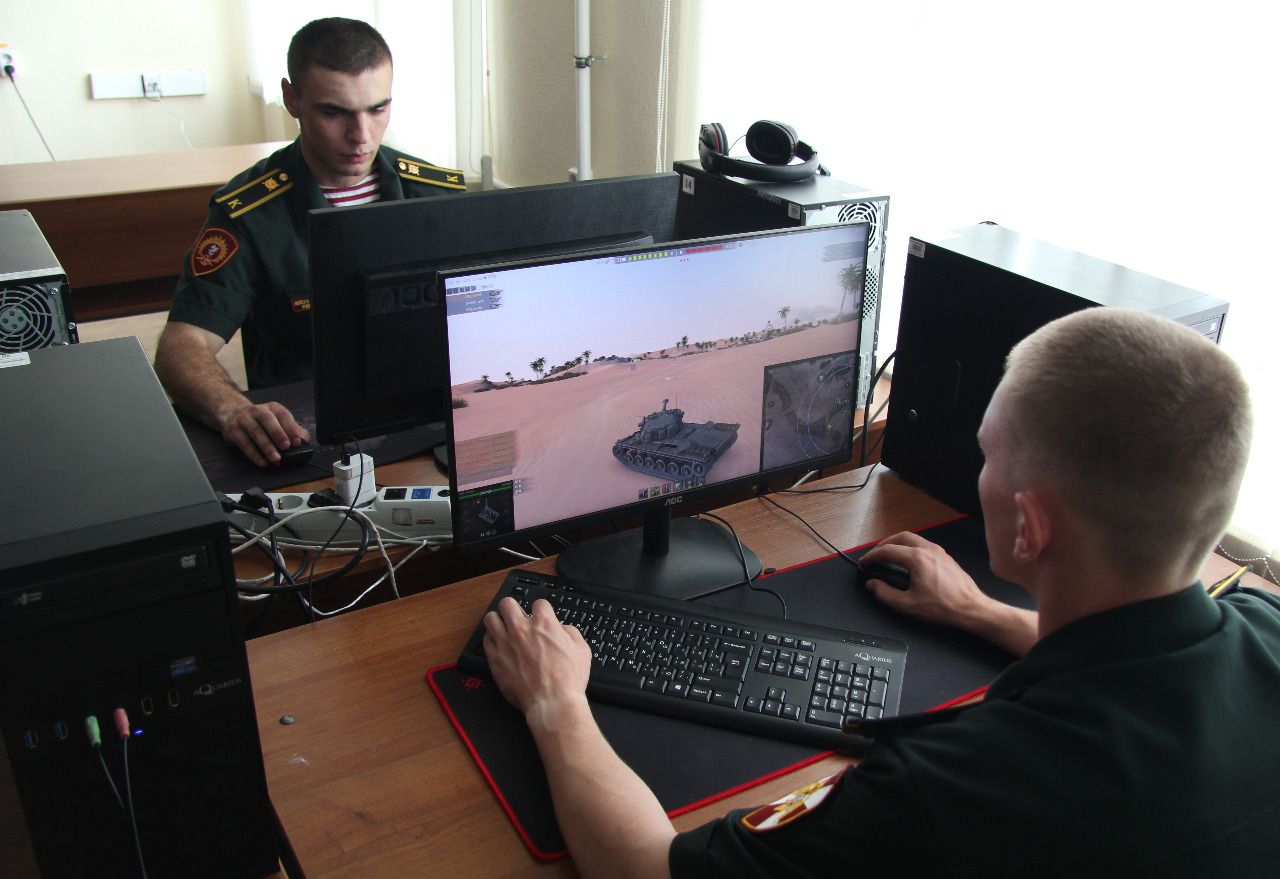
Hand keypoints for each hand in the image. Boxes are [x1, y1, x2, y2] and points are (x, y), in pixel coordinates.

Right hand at [217, 399, 308, 466]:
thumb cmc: (260, 420)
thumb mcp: (277, 420)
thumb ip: (292, 429)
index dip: (291, 428)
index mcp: (272, 408)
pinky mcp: (233, 430)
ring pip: (255, 432)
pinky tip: (262, 462)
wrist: (232, 412)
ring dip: (267, 447)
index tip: (297, 442)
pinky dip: (254, 454)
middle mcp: (257, 411)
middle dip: (278, 434)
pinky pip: (244, 443)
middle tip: (286, 447)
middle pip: (268, 421)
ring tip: (276, 458)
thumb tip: (304, 439)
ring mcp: (244, 419)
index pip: (283, 415)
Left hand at [482, 597, 591, 720]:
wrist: (552, 702)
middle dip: (513, 608)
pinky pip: (486, 640)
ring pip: (491, 618)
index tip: (540, 616)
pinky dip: (492, 640)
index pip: (538, 602)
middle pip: (507, 603)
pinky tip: (499, 644)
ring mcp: (506, 643)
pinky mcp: (495, 659)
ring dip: (498, 620)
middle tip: (516, 616)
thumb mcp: (582, 651)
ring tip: (502, 627)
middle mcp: (522, 629)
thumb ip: (570, 633)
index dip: (541, 609)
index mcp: (544, 624)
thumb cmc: (567, 680)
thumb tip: (562, 629)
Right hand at [860, 532, 1038, 655]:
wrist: (971, 609)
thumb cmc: (944, 607)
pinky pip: (924, 544)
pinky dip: (911, 547)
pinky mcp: (946, 557)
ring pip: (914, 538)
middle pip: (901, 537)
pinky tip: (909, 560)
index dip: (872, 556)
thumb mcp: (907, 605)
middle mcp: (928, 550)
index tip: (865, 563)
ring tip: (890, 555)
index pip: (888, 551)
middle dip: (884, 544)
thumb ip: (885, 594)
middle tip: (875, 554)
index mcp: (917, 558)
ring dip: (898, 544)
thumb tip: (873, 585)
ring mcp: (939, 552)